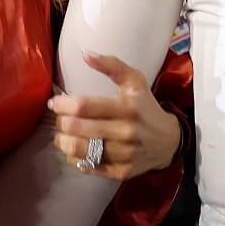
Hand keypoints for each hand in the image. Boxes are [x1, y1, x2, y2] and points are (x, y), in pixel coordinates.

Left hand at [50, 51, 182, 177]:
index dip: (62, 104)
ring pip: (80, 150)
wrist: (169, 141)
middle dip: (60, 123)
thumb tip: (85, 53)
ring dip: (63, 142)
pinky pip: (88, 166)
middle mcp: (125, 132)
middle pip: (77, 128)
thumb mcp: (135, 81)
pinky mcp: (121, 172)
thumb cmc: (146, 107)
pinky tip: (75, 150)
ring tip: (61, 136)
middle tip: (59, 119)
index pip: (84, 106)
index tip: (55, 103)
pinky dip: (75, 158)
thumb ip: (111, 65)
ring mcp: (123, 154)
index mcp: (127, 107)